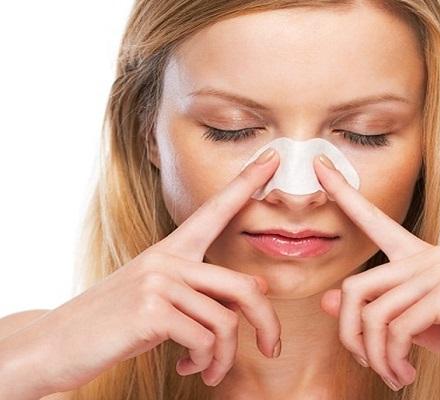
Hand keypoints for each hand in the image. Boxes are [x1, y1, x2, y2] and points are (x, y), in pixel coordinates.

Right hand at [1, 148, 281, 397]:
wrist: (57, 344)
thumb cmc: (114, 322)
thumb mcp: (160, 298)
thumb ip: (203, 289)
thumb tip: (259, 287)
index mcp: (170, 251)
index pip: (213, 212)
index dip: (245, 184)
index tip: (272, 158)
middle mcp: (167, 259)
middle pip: (244, 287)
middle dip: (267, 323)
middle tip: (271, 348)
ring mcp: (158, 282)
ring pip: (226, 322)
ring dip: (223, 357)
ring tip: (208, 368)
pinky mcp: (151, 310)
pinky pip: (204, 340)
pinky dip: (204, 362)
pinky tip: (186, 367)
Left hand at [314, 155, 439, 392]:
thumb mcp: (419, 324)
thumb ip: (379, 309)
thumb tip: (328, 299)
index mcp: (421, 257)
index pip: (376, 220)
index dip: (344, 195)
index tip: (320, 166)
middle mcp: (429, 255)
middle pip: (356, 287)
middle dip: (351, 336)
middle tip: (369, 365)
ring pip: (374, 314)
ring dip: (377, 356)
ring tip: (393, 374)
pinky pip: (399, 327)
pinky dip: (393, 359)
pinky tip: (406, 372)